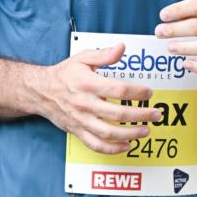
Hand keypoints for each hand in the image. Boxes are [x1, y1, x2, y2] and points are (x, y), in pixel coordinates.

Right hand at [36, 43, 161, 153]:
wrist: (40, 91)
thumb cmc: (64, 74)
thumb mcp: (82, 58)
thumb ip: (104, 55)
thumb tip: (122, 48)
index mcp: (87, 84)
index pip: (117, 90)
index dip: (136, 93)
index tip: (149, 93)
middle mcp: (84, 104)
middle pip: (117, 114)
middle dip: (141, 116)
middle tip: (156, 114)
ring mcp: (81, 120)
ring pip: (108, 133)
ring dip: (130, 134)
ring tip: (146, 130)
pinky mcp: (78, 131)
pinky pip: (96, 145)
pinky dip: (113, 149)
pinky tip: (127, 145)